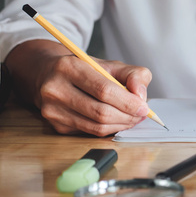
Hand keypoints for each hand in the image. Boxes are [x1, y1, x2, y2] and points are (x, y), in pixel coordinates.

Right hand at [6, 40, 151, 135]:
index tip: (144, 107)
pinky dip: (109, 129)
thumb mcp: (111, 64)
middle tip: (141, 114)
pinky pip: (90, 132)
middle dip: (127, 116)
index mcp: (69, 67)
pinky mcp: (56, 125)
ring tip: (133, 118)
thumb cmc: (86, 70)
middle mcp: (55, 89)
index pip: (104, 90)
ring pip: (96, 126)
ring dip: (121, 125)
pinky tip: (117, 121)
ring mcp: (52, 109)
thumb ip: (134, 75)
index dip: (128, 102)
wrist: (51, 75)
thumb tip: (141, 96)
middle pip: (101, 112)